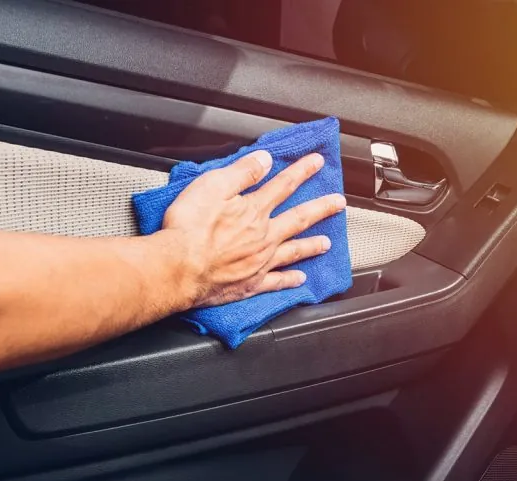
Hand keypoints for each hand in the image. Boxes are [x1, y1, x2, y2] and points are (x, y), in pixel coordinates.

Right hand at [159, 149, 345, 307]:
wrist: (178, 269)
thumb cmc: (188, 228)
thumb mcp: (212, 186)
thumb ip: (242, 172)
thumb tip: (264, 159)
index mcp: (254, 211)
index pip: (283, 185)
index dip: (301, 171)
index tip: (317, 162)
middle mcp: (263, 237)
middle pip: (299, 219)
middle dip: (321, 208)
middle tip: (338, 203)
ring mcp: (259, 262)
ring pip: (294, 251)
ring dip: (312, 245)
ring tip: (327, 242)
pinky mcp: (250, 284)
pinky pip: (277, 282)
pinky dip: (291, 280)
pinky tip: (301, 279)